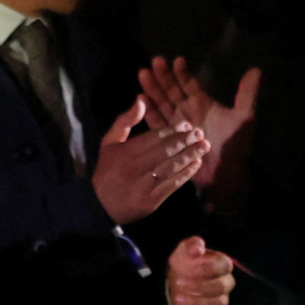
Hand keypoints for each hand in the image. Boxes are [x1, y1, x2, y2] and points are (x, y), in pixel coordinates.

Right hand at [92, 95, 209, 224]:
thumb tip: (141, 100)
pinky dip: (185, 174)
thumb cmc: (107, 169)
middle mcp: (136, 167)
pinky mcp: (152, 200)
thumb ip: (125, 120)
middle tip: (200, 133)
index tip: (187, 124)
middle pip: (165, 151)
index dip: (172, 131)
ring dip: (189, 156)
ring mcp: (145, 185)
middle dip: (185, 141)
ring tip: (204, 147)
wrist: (100, 204)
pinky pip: (172, 185)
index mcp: (126, 151)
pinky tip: (195, 165)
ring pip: (171, 167)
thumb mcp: (109, 141)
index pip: (153, 138)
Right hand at [140, 57, 259, 210]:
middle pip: (173, 90)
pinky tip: (140, 99)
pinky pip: (157, 123)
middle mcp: (188, 112)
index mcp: (203, 104)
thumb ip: (247, 94)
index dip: (183, 72)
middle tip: (156, 61)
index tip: (177, 60)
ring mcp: (177, 125)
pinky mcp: (168, 139)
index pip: (190, 84)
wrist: (225, 177)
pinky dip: (149, 111)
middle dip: (164, 76)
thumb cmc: (235, 147)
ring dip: (153, 89)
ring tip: (143, 74)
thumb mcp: (244, 118)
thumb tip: (256, 70)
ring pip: (162, 103)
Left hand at [166, 236, 234, 304]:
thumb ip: (192, 245)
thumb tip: (197, 249)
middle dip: (199, 286)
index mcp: (222, 264)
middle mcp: (225, 283)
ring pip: (217, 304)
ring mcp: (220, 299)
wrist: (178, 277)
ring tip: (177, 297)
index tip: (189, 268)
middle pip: (220, 287)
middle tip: (178, 283)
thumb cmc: (186, 261)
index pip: (224, 266)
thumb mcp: (185, 249)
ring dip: (196, 302)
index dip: (208, 268)